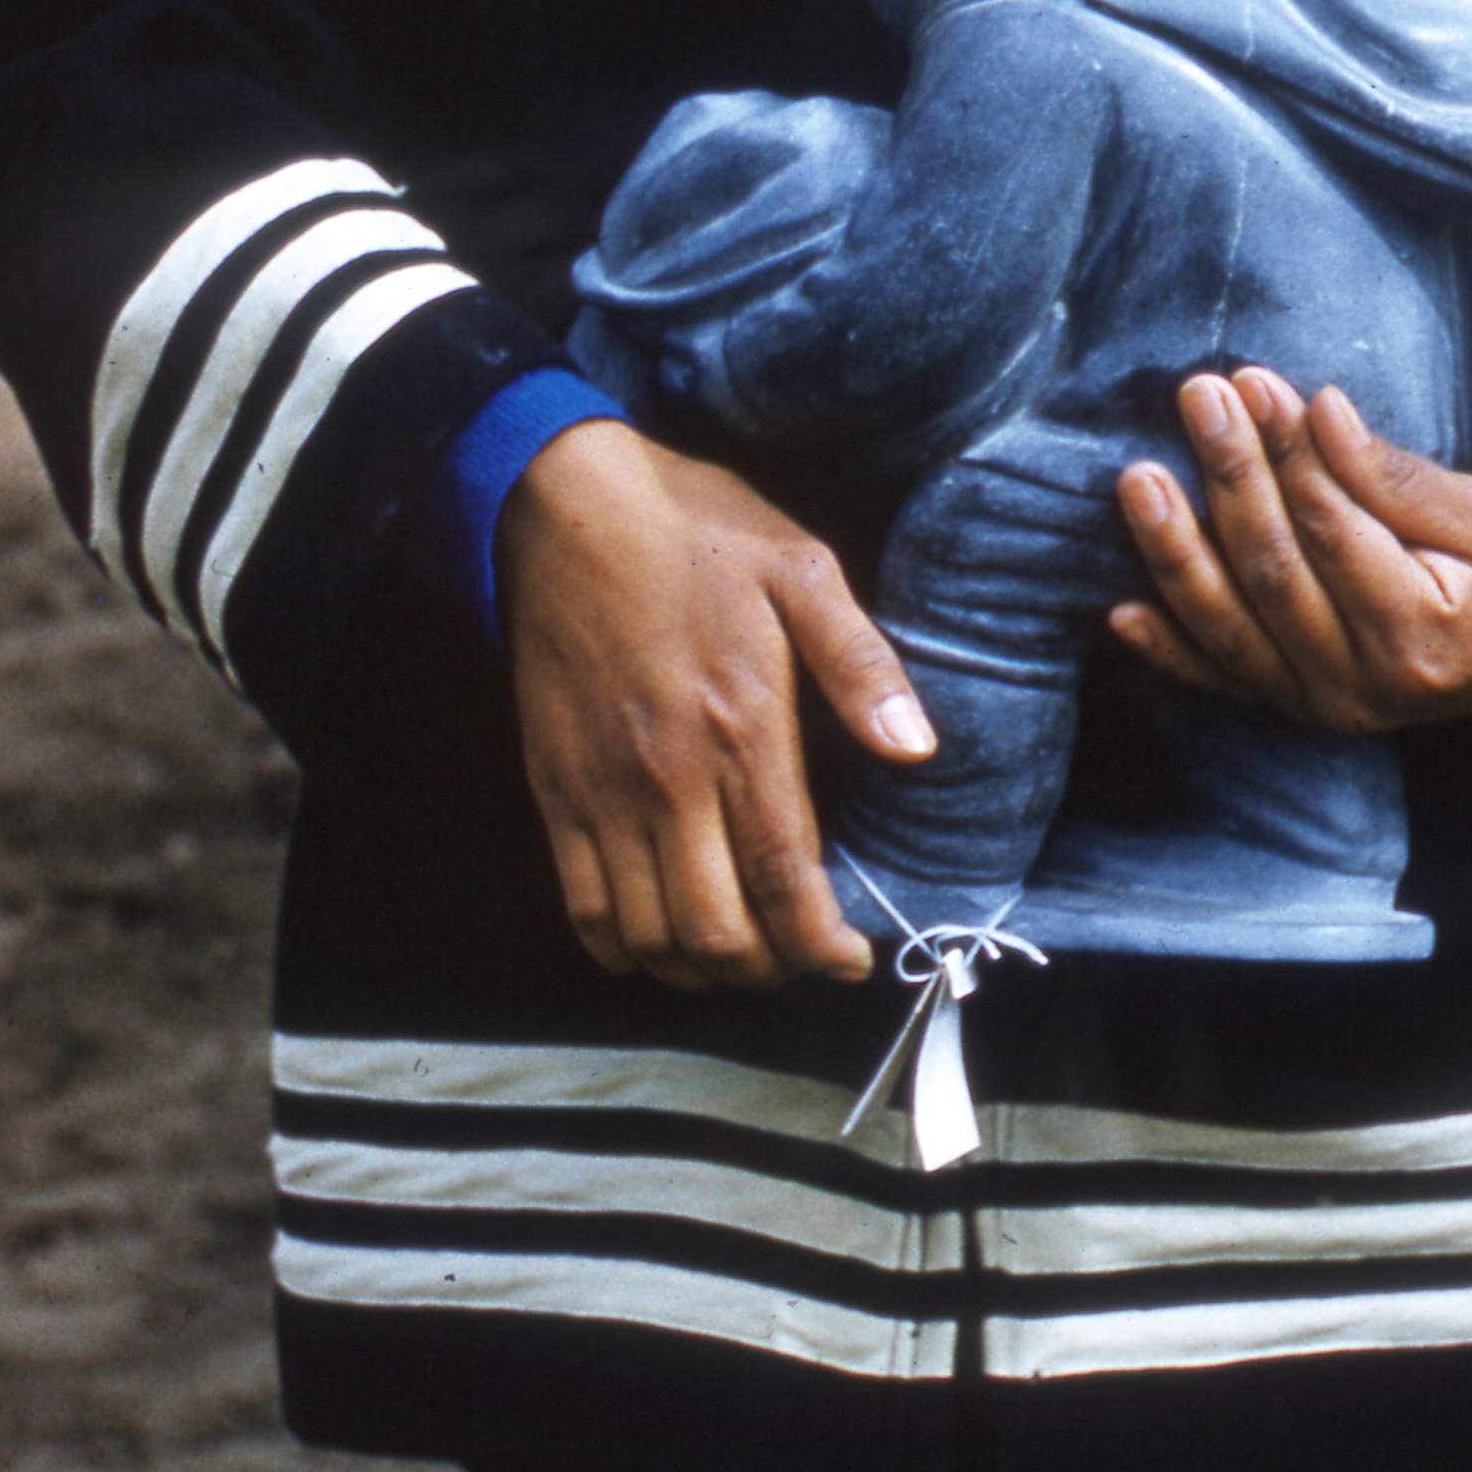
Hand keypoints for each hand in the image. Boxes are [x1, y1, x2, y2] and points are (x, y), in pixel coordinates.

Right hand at [496, 420, 935, 990]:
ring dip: (702, 970)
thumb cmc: (696, 530)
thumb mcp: (800, 568)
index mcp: (739, 727)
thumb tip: (917, 747)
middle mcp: (666, 778)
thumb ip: (859, 663)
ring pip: (648, 936)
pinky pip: (582, 908)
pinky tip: (663, 942)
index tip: (852, 958)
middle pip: (716, 931)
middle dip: (770, 969)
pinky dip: (625, 950)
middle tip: (804, 956)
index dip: (822, 943)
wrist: (566, 501)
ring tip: (745, 955)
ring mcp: (601, 792)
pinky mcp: (554, 790)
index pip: (783, 878)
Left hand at [1110, 369, 1471, 731]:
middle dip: (1229, 479)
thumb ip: (1397, 476)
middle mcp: (1362, 686)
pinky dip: (1170, 647)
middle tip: (1198, 397)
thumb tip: (1322, 414)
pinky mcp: (1295, 707)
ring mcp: (1322, 705)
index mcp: (1420, 633)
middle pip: (1273, 573)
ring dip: (1176, 552)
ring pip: (1230, 627)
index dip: (1287, 455)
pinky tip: (1119, 613)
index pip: (1332, 532)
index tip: (1253, 382)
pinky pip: (1220, 678)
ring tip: (1138, 479)